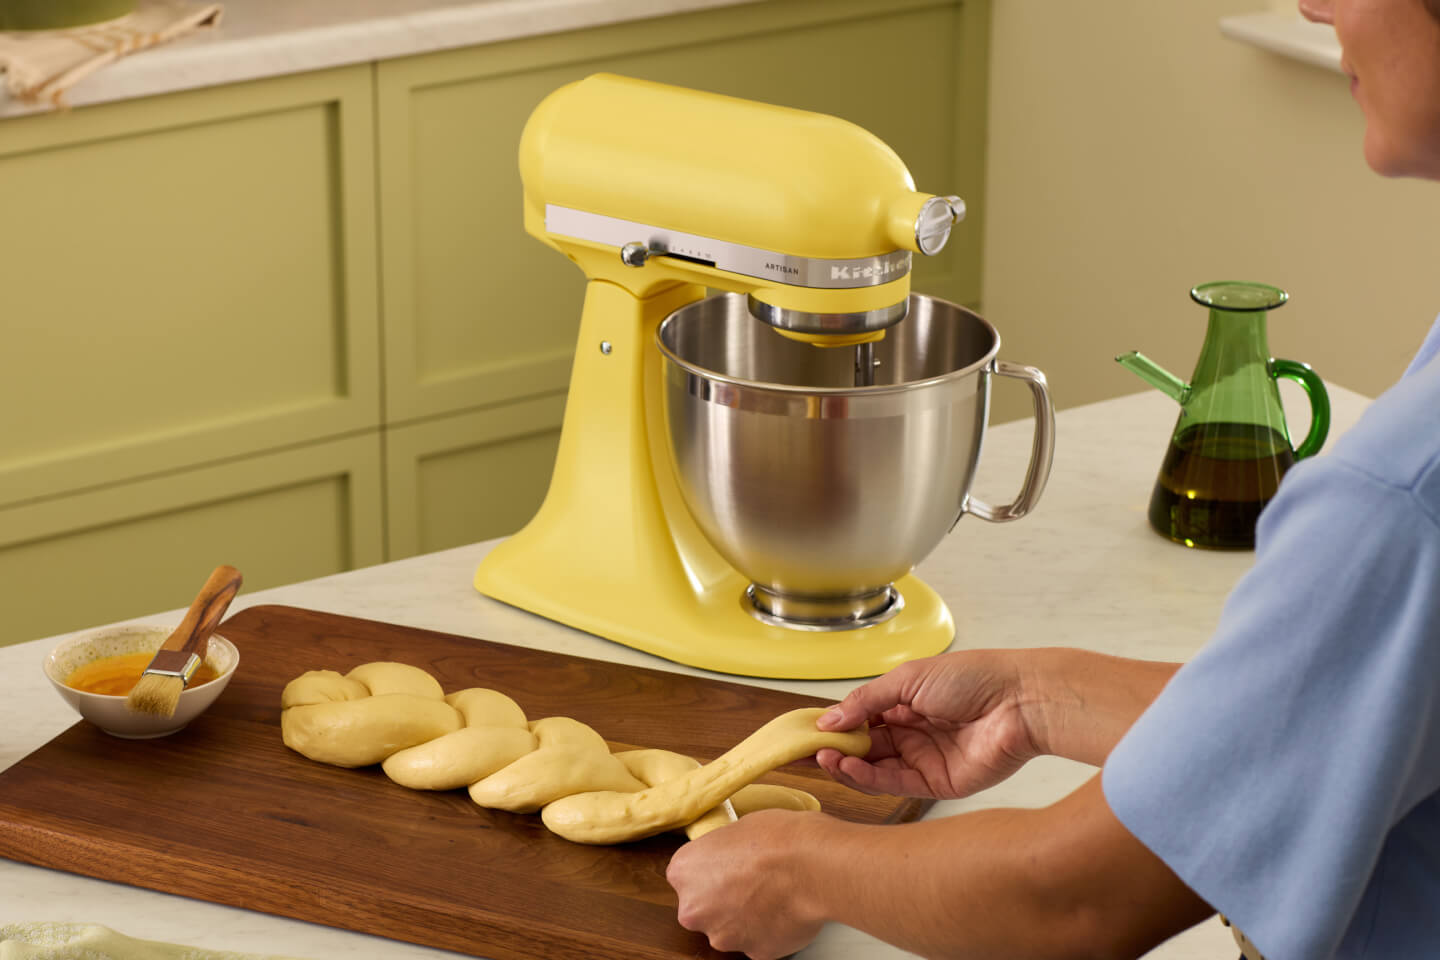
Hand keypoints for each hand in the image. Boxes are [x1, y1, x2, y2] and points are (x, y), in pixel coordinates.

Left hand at [667, 809, 827, 958]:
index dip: (710, 868)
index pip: (686, 874)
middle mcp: (695, 909)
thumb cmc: (778, 838)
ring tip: (773, 894)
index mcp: (684, 871)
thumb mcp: (737, 827)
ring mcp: (723, 936)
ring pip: (729, 928)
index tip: (728, 863)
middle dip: (723, 897)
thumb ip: (722, 852)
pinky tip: (785, 909)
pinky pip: (757, 941)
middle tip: (752, 880)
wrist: (814, 866)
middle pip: (702, 906)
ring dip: (745, 917)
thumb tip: (730, 857)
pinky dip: (768, 930)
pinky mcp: (754, 953)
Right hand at [814, 650, 1038, 799]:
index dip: (837, 725)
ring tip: (824, 756)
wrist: (1020, 701)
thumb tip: (829, 718)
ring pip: (875, 768)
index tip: (811, 729)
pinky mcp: (937, 784)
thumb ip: (866, 701)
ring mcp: (924, 759)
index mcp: (908, 703)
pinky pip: (895, 784)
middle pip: (866, 746)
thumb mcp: (908, 678)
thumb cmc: (974, 678)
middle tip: (810, 749)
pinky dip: (867, 777)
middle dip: (836, 748)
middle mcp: (914, 733)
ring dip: (847, 764)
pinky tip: (848, 765)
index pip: (863, 718)